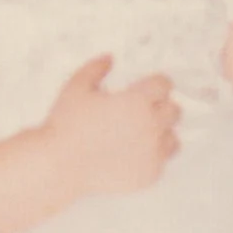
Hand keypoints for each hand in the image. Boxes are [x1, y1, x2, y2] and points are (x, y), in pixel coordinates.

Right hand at [44, 55, 178, 198]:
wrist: (59, 166)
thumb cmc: (66, 124)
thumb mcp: (76, 87)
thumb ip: (96, 69)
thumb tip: (110, 58)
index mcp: (138, 101)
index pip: (164, 84)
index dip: (153, 85)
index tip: (141, 90)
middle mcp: (152, 125)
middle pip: (173, 110)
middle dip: (159, 108)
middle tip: (137, 113)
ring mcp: (153, 152)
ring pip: (172, 137)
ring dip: (160, 133)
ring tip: (138, 135)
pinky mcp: (150, 174)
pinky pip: (162, 161)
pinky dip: (152, 157)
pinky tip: (133, 154)